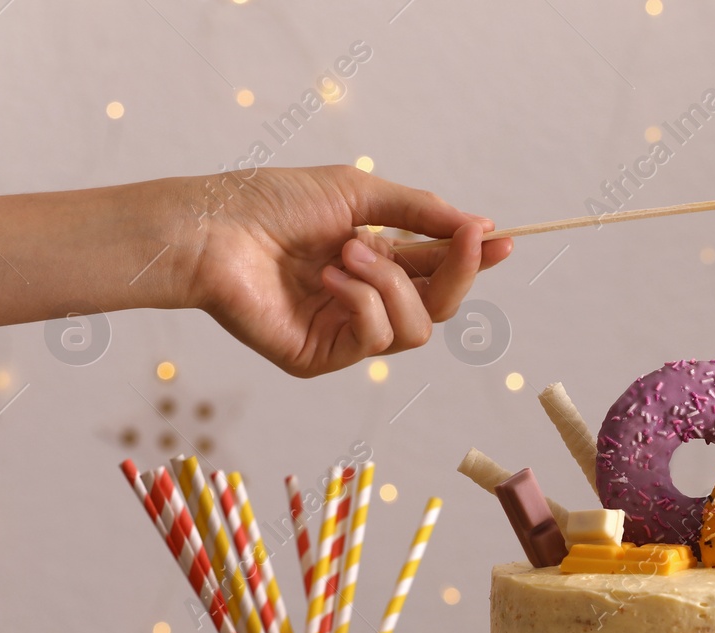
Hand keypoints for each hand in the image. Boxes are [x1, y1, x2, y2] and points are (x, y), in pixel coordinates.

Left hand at [185, 165, 512, 377]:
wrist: (212, 229)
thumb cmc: (270, 203)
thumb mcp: (357, 193)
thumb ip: (418, 212)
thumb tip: (478, 225)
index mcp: (373, 259)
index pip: (437, 269)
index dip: (472, 258)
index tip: (502, 238)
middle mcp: (363, 299)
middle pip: (440, 306)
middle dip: (457, 271)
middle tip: (463, 238)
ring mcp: (343, 332)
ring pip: (416, 328)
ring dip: (391, 283)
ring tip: (346, 252)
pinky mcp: (321, 357)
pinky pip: (376, 340)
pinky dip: (362, 302)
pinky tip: (328, 277)